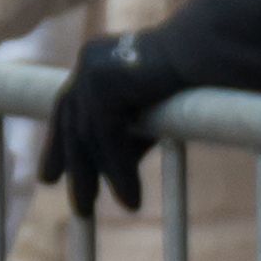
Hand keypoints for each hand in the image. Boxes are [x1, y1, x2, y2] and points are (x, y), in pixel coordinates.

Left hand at [38, 31, 188, 213]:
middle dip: (71, 168)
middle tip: (78, 207)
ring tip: (115, 208)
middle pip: (72, 125)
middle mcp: (88, 63)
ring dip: (103, 177)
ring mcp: (92, 70)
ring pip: (90, 136)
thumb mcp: (148, 113)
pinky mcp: (104, 83)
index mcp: (95, 61)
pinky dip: (120, 171)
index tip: (48, 177)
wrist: (212, 51)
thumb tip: (109, 173)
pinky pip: (107, 137)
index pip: (68, 109)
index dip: (58, 146)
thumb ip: (126, 136)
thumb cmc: (192, 76)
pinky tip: (131, 200)